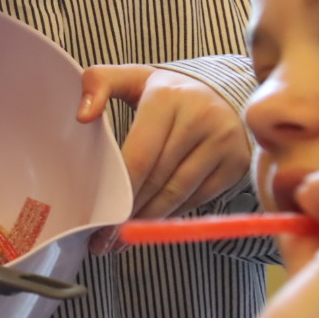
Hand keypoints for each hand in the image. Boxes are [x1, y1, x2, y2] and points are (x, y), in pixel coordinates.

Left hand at [79, 65, 251, 235]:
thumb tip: (82, 115)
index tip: (99, 215)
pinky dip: (172, 214)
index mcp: (168, 99)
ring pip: (178, 194)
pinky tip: (151, 224)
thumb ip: (99, 83)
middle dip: (129, 213)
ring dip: (149, 221)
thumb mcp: (131, 78)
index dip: (120, 190)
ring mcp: (223, 142)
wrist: (219, 93)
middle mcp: (201, 118)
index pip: (140, 156)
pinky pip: (198, 199)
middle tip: (104, 239)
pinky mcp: (236, 163)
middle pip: (158, 179)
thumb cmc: (165, 93)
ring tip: (122, 239)